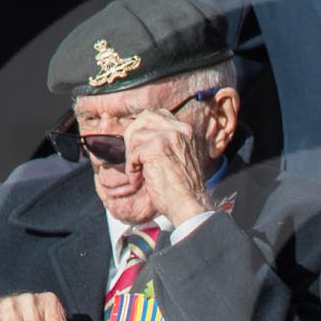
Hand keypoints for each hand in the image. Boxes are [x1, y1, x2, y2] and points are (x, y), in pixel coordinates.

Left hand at [124, 108, 213, 226]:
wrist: (189, 205)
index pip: (157, 115)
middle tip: (133, 159)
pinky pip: (133, 152)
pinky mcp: (157, 147)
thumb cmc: (183, 189)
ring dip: (131, 157)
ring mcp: (169, 136)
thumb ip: (166, 143)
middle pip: (144, 118)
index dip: (143, 129)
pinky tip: (139, 180)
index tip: (139, 149)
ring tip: (138, 174)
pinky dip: (131, 168)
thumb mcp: (179, 158)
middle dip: (133, 137)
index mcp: (186, 131)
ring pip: (135, 135)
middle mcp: (180, 129)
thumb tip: (140, 136)